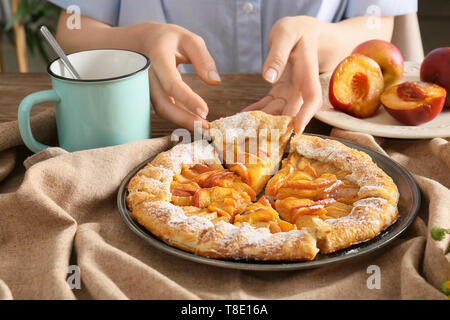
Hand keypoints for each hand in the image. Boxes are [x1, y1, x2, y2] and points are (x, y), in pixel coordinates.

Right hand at [138, 23, 220, 130]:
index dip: (187, 99)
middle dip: (185, 119)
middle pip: (163, 104)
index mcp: (157, 57)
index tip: (204, 111)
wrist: (144, 41)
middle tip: (206, 128)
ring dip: (183, 122)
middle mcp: (147, 76)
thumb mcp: (190, 40)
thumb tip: (215, 81)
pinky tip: (196, 122)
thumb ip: (203, 58)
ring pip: (162, 110)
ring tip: (204, 128)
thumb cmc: (170, 40)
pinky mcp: (151, 96)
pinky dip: (180, 117)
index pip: (171, 83)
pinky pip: (164, 109)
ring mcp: (147, 88)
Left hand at [242, 16, 322, 133]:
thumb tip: (269, 78)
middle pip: (292, 110)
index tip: (297, 130)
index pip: (311, 97)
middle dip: (277, 126)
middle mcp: (301, 85)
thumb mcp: (285, 35)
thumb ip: (278, 55)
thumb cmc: (297, 30)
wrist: (305, 32)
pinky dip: (257, 109)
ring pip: (279, 110)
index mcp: (307, 71)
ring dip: (264, 120)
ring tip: (246, 128)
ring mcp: (292, 89)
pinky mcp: (281, 89)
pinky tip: (243, 115)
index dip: (306, 114)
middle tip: (260, 137)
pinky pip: (269, 103)